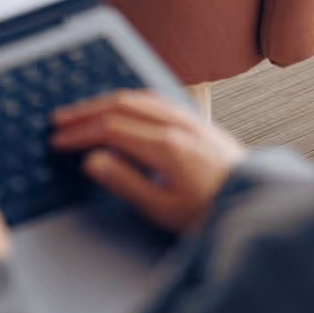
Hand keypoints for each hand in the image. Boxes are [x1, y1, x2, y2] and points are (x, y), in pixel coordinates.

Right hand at [51, 90, 245, 234]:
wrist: (256, 205)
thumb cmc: (212, 214)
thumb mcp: (164, 209)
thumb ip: (126, 182)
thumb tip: (93, 161)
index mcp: (166, 146)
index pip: (109, 129)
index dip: (79, 134)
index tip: (57, 141)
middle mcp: (177, 125)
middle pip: (120, 105)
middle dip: (85, 112)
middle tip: (59, 121)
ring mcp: (189, 120)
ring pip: (139, 98)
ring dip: (106, 101)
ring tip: (84, 112)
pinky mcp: (198, 122)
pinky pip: (157, 99)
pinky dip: (130, 99)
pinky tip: (124, 107)